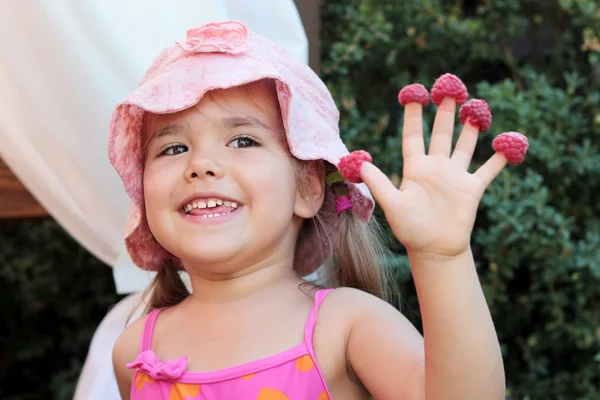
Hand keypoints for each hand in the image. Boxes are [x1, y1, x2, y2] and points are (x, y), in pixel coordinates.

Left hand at [361, 98, 508, 257]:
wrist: (434, 250)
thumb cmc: (410, 230)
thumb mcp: (392, 205)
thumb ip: (379, 183)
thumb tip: (360, 163)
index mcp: (415, 168)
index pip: (413, 135)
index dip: (413, 115)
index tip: (413, 93)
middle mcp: (436, 167)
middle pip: (441, 133)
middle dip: (445, 111)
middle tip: (449, 87)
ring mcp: (455, 176)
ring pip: (464, 144)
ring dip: (470, 126)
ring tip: (474, 105)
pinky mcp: (472, 188)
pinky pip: (489, 168)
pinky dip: (500, 156)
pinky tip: (508, 141)